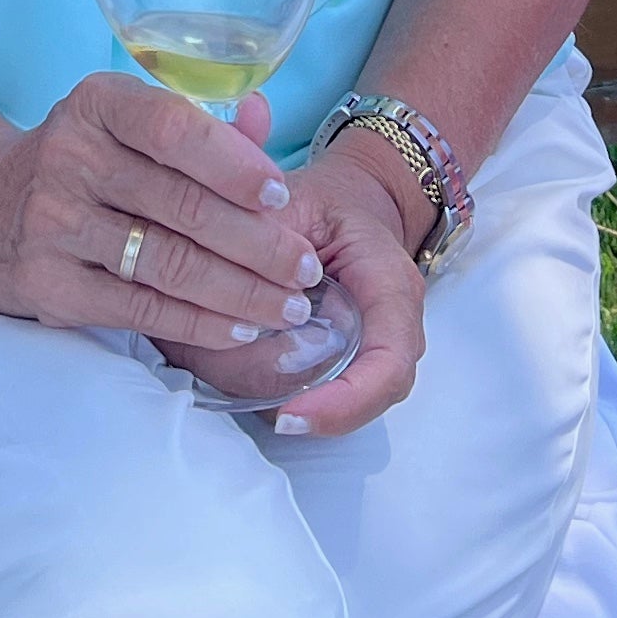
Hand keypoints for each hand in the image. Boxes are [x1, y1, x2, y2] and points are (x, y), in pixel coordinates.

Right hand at [0, 77, 329, 373]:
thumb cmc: (82, 162)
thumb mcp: (124, 125)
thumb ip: (198, 128)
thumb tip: (264, 117)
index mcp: (96, 103)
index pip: (173, 128)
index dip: (235, 163)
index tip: (283, 196)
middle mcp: (69, 157)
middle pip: (182, 206)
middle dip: (258, 244)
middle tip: (307, 268)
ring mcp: (53, 225)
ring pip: (167, 265)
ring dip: (241, 292)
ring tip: (290, 307)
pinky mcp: (49, 286)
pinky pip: (140, 309)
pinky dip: (199, 323)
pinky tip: (241, 329)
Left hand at [237, 142, 427, 439]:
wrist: (357, 201)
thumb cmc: (328, 202)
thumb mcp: (297, 203)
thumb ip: (268, 242)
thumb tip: (229, 286)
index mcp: (392, 290)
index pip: (387, 368)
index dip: (342, 404)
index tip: (287, 415)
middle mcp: (396, 333)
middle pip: (361, 401)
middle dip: (299, 405)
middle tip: (229, 376)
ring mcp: (378, 356)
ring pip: (338, 408)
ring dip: (279, 401)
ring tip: (220, 365)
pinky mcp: (354, 366)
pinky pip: (323, 399)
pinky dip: (275, 393)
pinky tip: (230, 364)